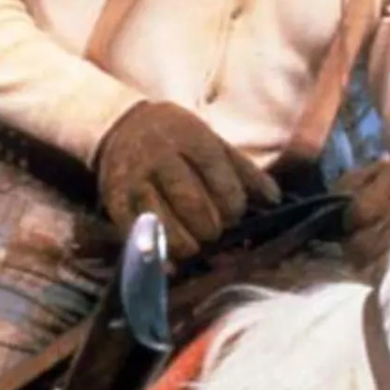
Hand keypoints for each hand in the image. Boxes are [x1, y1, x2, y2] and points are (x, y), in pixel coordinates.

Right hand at [96, 102, 280, 259]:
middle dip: (211, 228)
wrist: (122, 125)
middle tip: (212, 229)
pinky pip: (136, 235)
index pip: (223, 184)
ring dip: (187, 244)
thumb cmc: (178, 138)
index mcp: (193, 140)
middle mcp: (162, 158)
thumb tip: (274, 200)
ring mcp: (136, 180)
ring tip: (194, 243)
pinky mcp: (115, 199)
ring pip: (166, 225)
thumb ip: (245, 171)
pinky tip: (171, 264)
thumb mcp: (213, 142)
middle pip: (195, 207)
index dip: (234, 207)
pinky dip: (157, 255)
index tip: (232, 211)